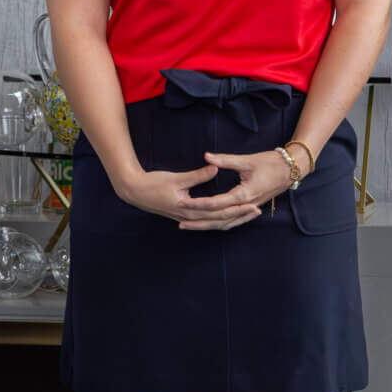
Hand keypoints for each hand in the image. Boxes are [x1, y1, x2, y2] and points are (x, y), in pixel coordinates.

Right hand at [112, 162, 259, 231]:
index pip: (218, 211)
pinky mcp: (184, 215)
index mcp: (189, 208)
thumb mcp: (176, 178)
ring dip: (231, 219)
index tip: (252, 203)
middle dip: (239, 215)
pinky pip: (206, 221)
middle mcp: (190, 216)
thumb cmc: (153, 183)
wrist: (134, 192)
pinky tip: (226, 217)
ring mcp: (187, 217)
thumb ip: (198, 175)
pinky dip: (218, 220)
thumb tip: (215, 168)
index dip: (237, 208)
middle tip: (257, 210)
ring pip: (213, 223)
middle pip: (219, 219)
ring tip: (247, 214)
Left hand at [190, 149, 303, 229]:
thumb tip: (206, 156)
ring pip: (225, 223)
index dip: (198, 204)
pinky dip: (220, 224)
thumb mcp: (246, 160)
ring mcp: (249, 208)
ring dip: (208, 226)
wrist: (291, 169)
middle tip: (180, 224)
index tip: (182, 203)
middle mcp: (246, 205)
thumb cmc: (270, 163)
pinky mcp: (251, 207)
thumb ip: (225, 160)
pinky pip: (233, 221)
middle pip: (218, 219)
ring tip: (190, 227)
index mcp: (243, 194)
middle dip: (199, 221)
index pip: (215, 203)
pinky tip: (210, 225)